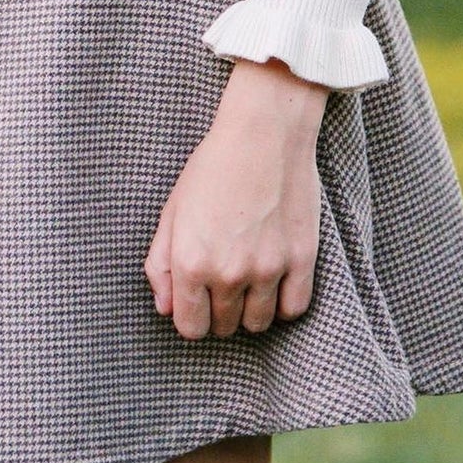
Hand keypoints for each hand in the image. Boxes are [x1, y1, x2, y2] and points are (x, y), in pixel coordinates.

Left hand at [144, 57, 327, 339]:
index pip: (190, 328)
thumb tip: (165, 308)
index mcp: (190, 262)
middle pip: (223, 327)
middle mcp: (227, 273)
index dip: (192, 316)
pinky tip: (274, 281)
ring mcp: (267, 270)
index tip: (198, 299)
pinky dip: (282, 303)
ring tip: (248, 278)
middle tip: (223, 278)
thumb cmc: (213, 167)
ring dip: (250, 308)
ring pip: (258, 323)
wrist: (263, 134)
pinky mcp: (301, 260)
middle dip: (219, 310)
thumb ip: (160, 263)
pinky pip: (292, 309)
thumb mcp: (173, 210)